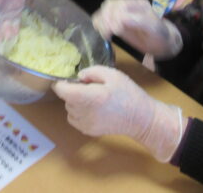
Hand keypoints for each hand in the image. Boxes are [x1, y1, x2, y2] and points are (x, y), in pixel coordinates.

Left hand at [53, 65, 184, 161]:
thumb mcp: (113, 74)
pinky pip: (74, 118)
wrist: (141, 119)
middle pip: (66, 98)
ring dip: (75, 101)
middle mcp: (84, 112)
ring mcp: (85, 124)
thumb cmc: (128, 94)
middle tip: (90, 87)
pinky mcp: (88, 131)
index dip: (62, 82)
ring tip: (93, 98)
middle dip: (74, 90)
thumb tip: (78, 77)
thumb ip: (92, 71)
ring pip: (69, 108)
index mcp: (90, 97)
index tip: (70, 78)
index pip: (62, 90)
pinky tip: (93, 108)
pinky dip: (78, 112)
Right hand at [93, 0, 182, 58]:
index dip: (115, 17)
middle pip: (110, 4)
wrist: (161, 41)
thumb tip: (118, 22)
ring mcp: (121, 10)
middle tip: (108, 34)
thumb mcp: (153, 28)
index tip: (116, 32)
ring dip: (101, 21)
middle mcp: (129, 3)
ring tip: (106, 35)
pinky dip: (98, 23)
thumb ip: (138, 21)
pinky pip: (102, 15)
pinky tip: (103, 33)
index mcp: (140, 3)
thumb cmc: (159, 35)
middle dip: (106, 19)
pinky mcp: (115, 17)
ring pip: (104, 8)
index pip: (121, 5)